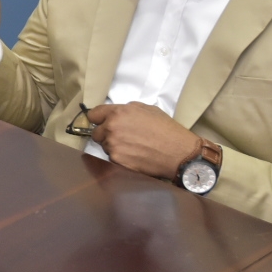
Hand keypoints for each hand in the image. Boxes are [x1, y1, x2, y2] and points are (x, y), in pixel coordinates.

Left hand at [86, 102, 201, 179]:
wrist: (179, 152)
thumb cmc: (167, 129)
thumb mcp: (148, 109)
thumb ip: (127, 109)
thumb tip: (116, 114)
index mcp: (118, 113)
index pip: (93, 114)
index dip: (99, 119)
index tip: (103, 123)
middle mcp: (112, 128)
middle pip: (96, 133)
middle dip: (106, 135)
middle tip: (123, 137)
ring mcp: (113, 146)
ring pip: (104, 147)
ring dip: (113, 147)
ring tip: (133, 147)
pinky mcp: (117, 161)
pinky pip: (111, 158)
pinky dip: (120, 158)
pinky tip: (134, 156)